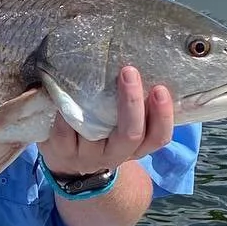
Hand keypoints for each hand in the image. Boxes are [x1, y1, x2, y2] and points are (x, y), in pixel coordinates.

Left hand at [39, 65, 174, 179]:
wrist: (68, 162)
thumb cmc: (102, 133)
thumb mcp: (122, 125)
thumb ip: (134, 106)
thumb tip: (143, 63)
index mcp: (137, 147)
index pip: (158, 137)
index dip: (162, 116)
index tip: (160, 88)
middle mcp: (115, 155)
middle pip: (131, 135)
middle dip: (132, 103)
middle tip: (129, 71)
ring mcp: (88, 156)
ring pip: (94, 133)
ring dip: (94, 104)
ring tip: (92, 76)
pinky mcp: (63, 153)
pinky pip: (65, 132)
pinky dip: (66, 111)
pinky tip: (65, 92)